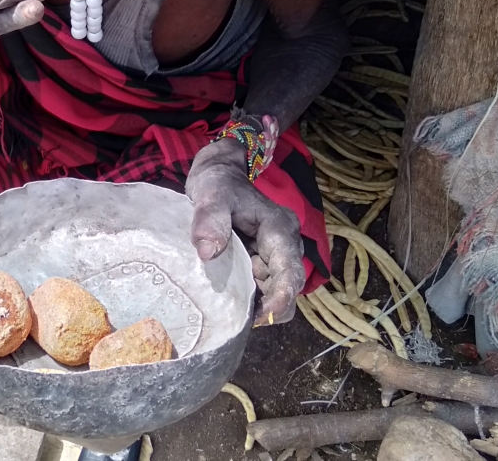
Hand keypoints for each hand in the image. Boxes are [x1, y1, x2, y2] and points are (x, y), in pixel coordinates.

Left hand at [185, 138, 305, 326]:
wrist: (218, 176)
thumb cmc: (217, 184)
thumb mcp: (211, 194)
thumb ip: (210, 218)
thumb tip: (207, 253)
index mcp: (280, 229)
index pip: (290, 272)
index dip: (280, 299)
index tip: (259, 317)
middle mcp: (284, 245)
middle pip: (286, 288)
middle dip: (267, 308)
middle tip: (236, 320)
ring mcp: (274, 255)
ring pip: (274, 292)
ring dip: (257, 305)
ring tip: (228, 312)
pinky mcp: (262, 262)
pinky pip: (262, 288)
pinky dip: (249, 299)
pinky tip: (227, 302)